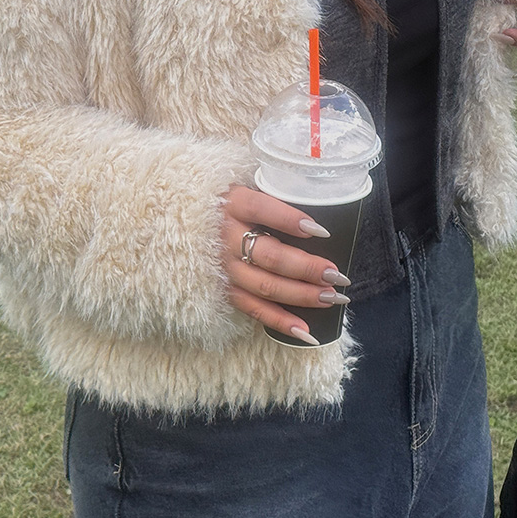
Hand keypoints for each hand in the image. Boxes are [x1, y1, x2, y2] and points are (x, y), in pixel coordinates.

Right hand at [222, 185, 349, 344]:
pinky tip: (306, 331)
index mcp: (232, 203)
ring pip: (265, 286)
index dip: (290, 220)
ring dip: (301, 295)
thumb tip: (317, 210)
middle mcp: (225, 236)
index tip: (321, 232)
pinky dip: (280, 322)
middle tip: (336, 275)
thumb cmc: (227, 203)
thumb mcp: (244, 187)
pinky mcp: (223, 288)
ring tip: (331, 297)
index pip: (261, 209)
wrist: (180, 221)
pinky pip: (253, 309)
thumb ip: (273, 195)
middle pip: (270, 256)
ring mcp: (223, 266)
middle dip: (307, 268)